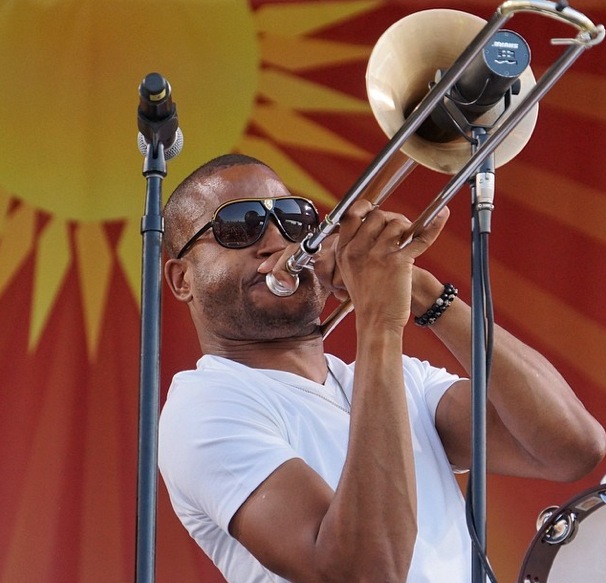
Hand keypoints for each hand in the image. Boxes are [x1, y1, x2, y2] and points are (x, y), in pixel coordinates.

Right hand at [336, 200, 449, 330]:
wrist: (376, 321)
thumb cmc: (366, 298)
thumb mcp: (349, 271)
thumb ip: (355, 248)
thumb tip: (370, 224)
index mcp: (345, 251)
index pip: (351, 216)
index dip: (364, 207)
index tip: (373, 208)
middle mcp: (359, 250)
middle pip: (377, 216)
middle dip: (391, 218)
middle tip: (398, 229)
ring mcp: (378, 255)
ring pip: (397, 224)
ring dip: (406, 227)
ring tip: (407, 239)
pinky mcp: (398, 262)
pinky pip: (420, 237)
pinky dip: (434, 225)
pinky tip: (442, 216)